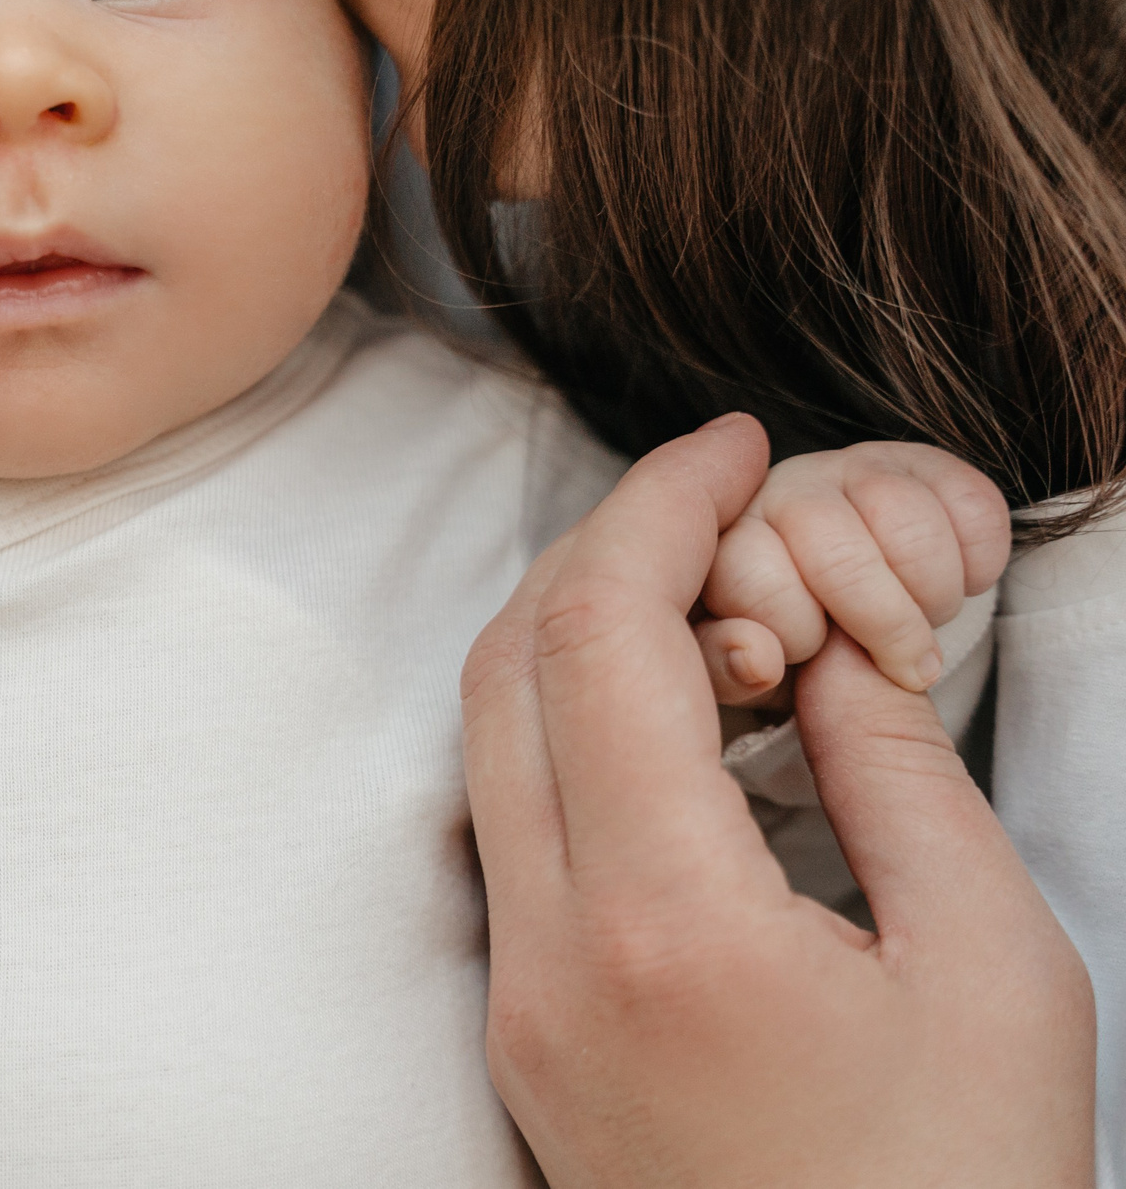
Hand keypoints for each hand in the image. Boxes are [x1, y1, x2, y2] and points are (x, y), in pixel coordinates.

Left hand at [462, 414, 1093, 1188]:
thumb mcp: (989, 973)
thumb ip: (900, 777)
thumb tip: (835, 641)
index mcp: (665, 925)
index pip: (600, 634)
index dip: (657, 502)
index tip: (732, 441)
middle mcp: (549, 955)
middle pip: (508, 666)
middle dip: (600, 544)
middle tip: (718, 494)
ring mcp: (517, 1001)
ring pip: (487, 743)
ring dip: (572, 632)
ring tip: (705, 589)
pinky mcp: (521, 1037)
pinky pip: (508, 828)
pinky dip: (565, 728)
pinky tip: (668, 713)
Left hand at [694, 443, 1009, 704]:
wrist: (852, 612)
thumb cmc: (784, 648)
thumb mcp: (739, 669)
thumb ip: (727, 668)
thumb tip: (759, 657)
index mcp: (722, 539)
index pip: (752, 580)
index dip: (793, 630)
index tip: (810, 652)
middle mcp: (779, 491)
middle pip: (840, 554)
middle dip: (881, 623)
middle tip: (898, 662)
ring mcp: (853, 468)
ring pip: (908, 522)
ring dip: (931, 593)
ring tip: (922, 620)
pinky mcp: (927, 463)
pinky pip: (973, 504)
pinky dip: (979, 561)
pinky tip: (959, 582)